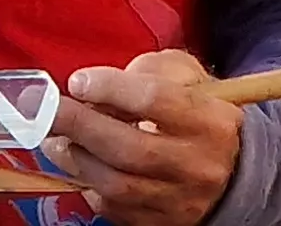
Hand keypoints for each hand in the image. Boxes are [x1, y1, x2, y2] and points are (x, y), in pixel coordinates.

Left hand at [49, 49, 241, 225]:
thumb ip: (150, 71)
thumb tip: (97, 86)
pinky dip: (90, 186)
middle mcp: (199, 164)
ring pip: (118, 183)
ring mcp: (180, 200)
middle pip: (131, 147)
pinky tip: (81, 165)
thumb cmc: (199, 114)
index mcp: (211, 120)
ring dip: (77, 159)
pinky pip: (115, 208)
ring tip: (57, 140)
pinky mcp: (162, 223)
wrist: (231, 171)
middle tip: (49, 111)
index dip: (110, 88)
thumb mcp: (188, 79)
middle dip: (81, 126)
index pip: (155, 99)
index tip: (78, 81)